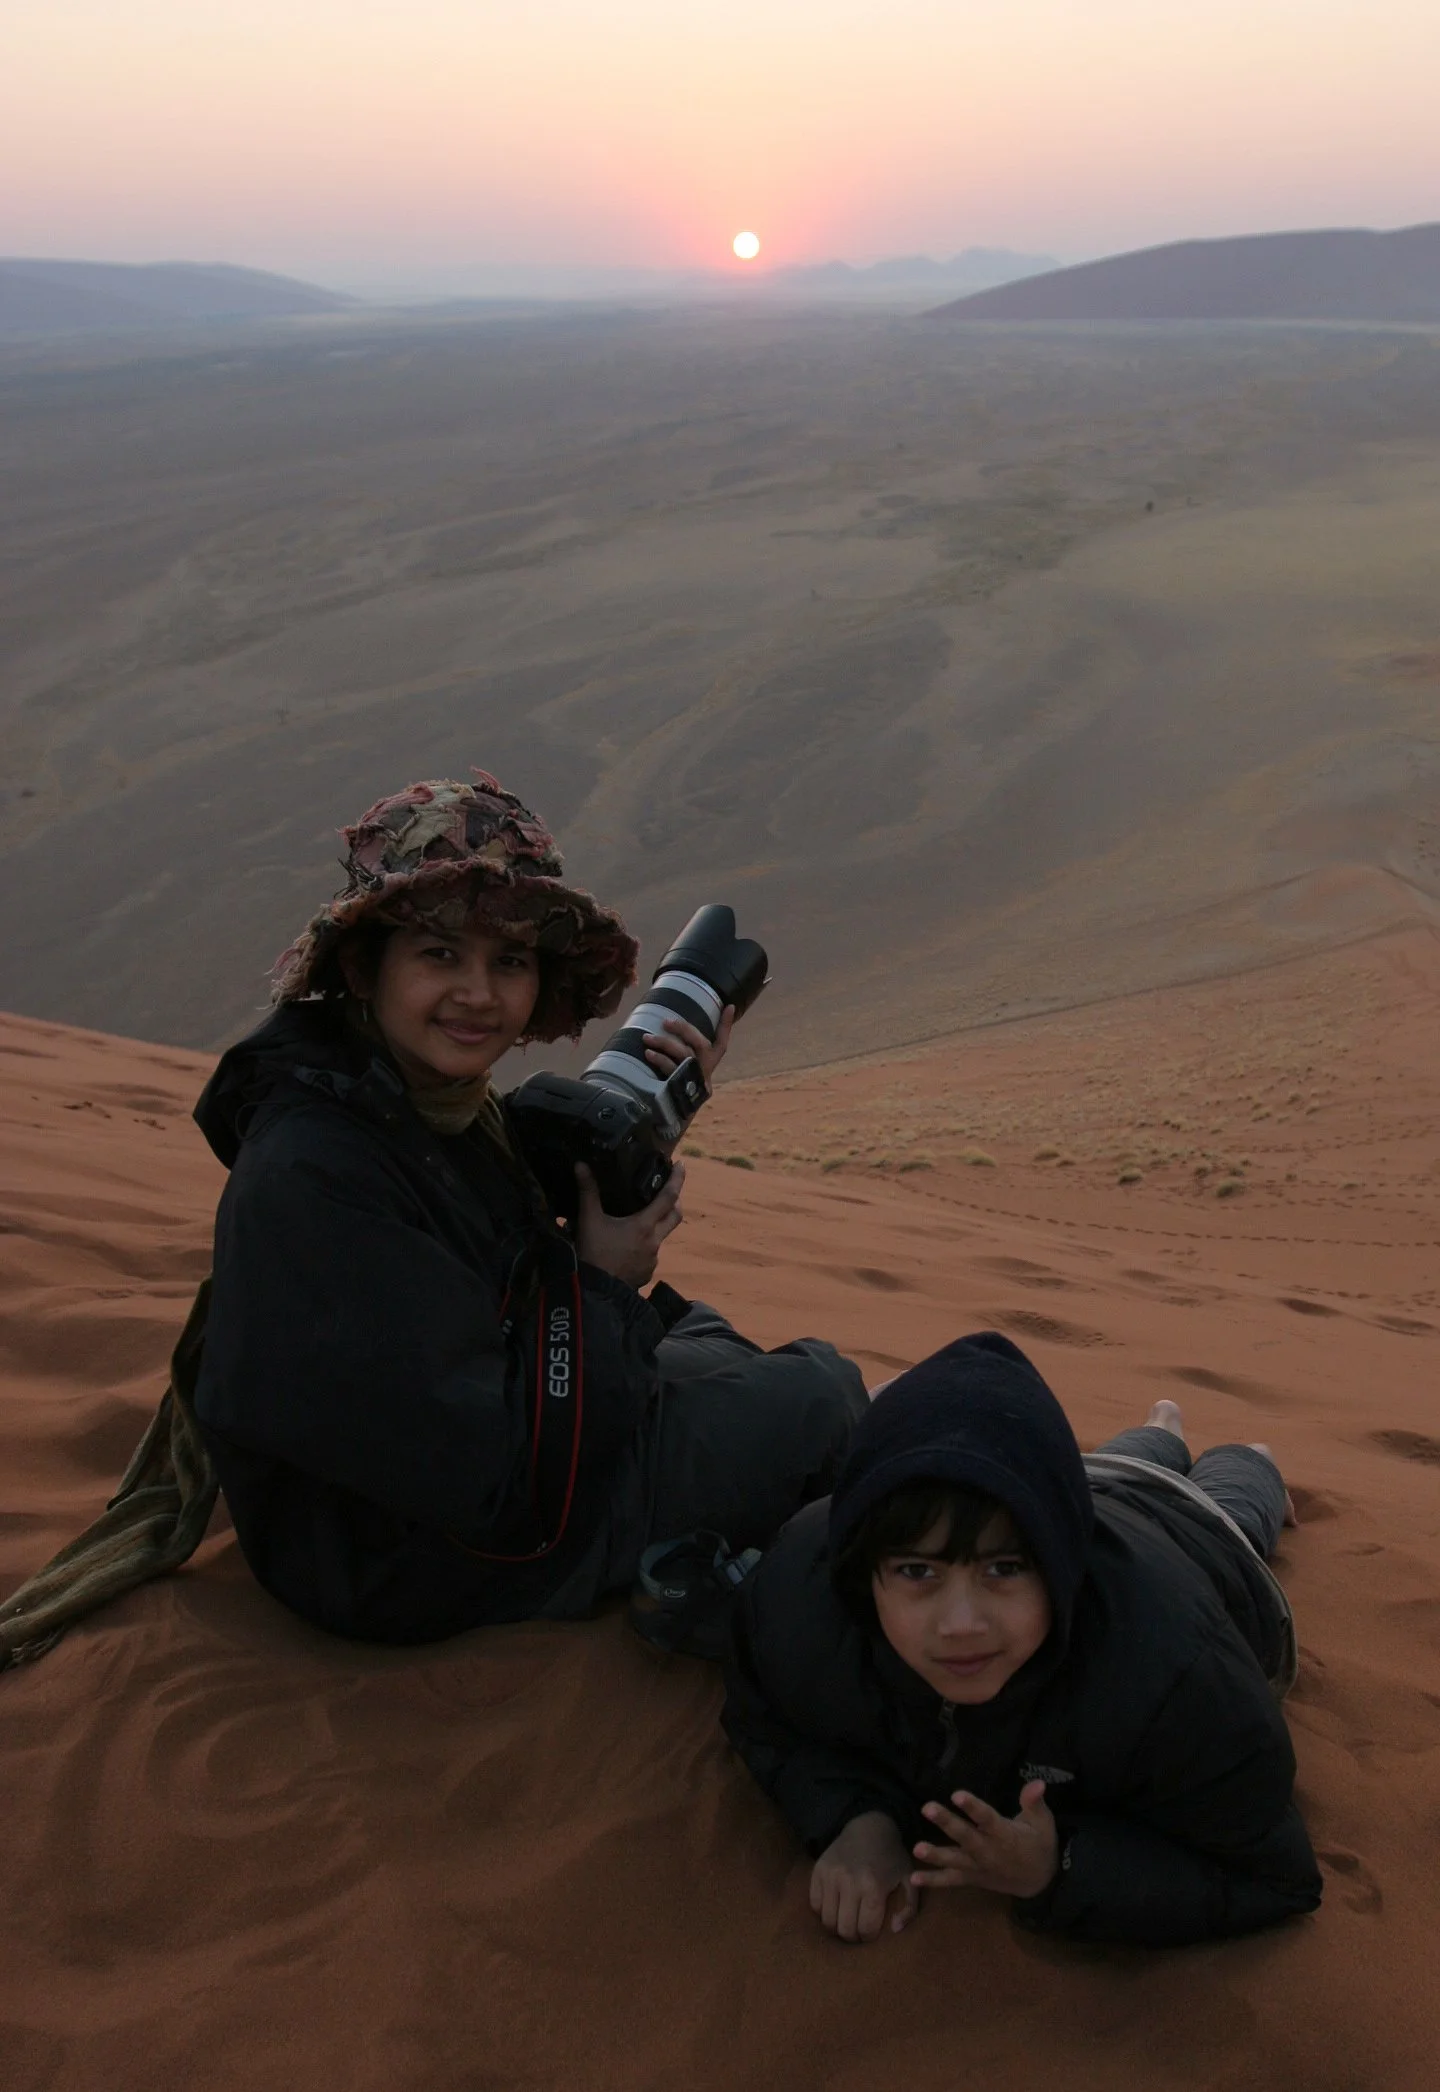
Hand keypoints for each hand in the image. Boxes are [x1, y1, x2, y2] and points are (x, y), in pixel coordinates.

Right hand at [574, 1159, 684, 1289]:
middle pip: (675, 1216)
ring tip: (638, 1219)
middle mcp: (654, 1241)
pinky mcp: (647, 1272)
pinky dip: (644, 1245)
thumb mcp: (589, 1220)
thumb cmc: (593, 1253)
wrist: (595, 1291)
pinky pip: (650, 1254)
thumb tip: (581, 1164)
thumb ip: (587, 1191)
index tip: (681, 1164)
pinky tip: (628, 1245)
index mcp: (644, 1225)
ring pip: (661, 1236)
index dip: (677, 1179)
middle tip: (667, 1190)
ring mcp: (653, 1259)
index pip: (668, 1197)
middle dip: (675, 1201)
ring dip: (656, 1225)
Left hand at [643, 1007, 734, 1090]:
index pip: (722, 1043)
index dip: (726, 1025)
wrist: (671, 1117)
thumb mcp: (686, 1069)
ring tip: (647, 1037)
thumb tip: (672, 1026)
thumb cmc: (678, 1086)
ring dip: (665, 1043)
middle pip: (701, 1045)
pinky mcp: (681, 1090)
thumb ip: (686, 1051)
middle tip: (666, 1021)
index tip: (729, 1006)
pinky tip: (648, 1053)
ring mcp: (694, 1082)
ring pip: (684, 1056)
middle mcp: (705, 1072)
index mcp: (710, 1065)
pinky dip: (659, 1060)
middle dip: (684, 1029)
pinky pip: (671, 1071)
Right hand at [810, 1812, 919, 1942]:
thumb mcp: (909, 1880)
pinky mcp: (818, 1871)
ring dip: (837, 1927)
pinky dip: (824, 1911)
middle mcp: (849, 1882)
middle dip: (853, 1936)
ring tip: (846, 1920)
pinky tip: (835, 1907)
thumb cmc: (891, 1858)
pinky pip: (815, 1904)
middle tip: (858, 1931)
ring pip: (827, 1921)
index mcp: (873, 1887)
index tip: (871, 1932)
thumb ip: (910, 1909)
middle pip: (844, 1929)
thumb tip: (895, 1929)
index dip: (869, 1936)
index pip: (866, 1929)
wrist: (869, 1827)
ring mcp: (831, 1876)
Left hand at [911, 1782, 1058, 1900]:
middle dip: (947, 1823)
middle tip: (927, 1808)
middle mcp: (989, 1852)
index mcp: (1006, 1836)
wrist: (1039, 1882)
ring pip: (955, 1860)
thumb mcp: (1043, 1823)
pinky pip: (951, 1881)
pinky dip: (933, 1881)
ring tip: (916, 1848)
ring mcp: (978, 1868)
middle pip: (966, 1837)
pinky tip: (913, 1878)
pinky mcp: (972, 1878)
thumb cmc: (1040, 1845)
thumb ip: (1034, 1803)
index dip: (973, 1807)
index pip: (988, 1819)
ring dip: (935, 1855)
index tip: (957, 1794)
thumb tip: (1038, 1782)